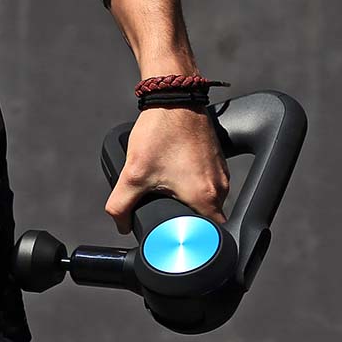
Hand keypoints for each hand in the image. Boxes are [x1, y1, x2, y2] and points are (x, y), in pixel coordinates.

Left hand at [104, 106, 229, 234]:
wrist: (173, 97)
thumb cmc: (160, 132)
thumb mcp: (132, 175)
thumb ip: (121, 206)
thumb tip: (121, 225)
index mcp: (206, 197)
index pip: (208, 237)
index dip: (191, 244)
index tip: (175, 241)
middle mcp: (220, 187)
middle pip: (205, 220)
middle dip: (184, 222)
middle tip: (163, 214)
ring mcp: (221, 174)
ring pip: (205, 201)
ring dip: (186, 202)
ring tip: (166, 193)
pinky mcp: (216, 162)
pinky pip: (206, 184)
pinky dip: (191, 186)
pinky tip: (172, 177)